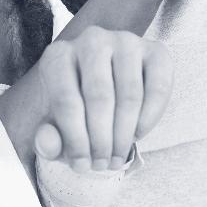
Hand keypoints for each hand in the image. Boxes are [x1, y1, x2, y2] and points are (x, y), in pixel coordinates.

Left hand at [32, 27, 173, 170]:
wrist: (107, 87)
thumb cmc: (77, 109)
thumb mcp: (57, 126)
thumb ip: (47, 140)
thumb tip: (49, 145)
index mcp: (59, 55)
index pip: (66, 101)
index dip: (75, 140)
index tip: (81, 166)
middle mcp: (91, 40)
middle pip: (100, 97)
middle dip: (102, 140)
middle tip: (103, 165)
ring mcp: (126, 41)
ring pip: (130, 95)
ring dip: (124, 134)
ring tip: (118, 157)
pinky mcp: (156, 50)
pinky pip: (158, 88)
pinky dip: (149, 118)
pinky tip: (137, 135)